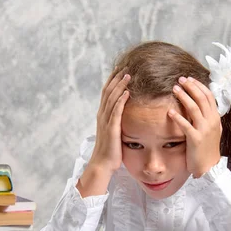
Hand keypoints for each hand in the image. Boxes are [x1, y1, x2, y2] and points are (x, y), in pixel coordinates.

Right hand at [77, 68, 129, 196]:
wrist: (102, 164)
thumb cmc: (110, 151)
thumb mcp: (114, 132)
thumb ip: (118, 122)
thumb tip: (127, 116)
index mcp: (102, 115)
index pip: (107, 92)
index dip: (113, 80)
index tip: (120, 69)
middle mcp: (102, 115)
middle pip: (108, 91)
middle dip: (116, 77)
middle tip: (125, 65)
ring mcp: (106, 121)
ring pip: (112, 98)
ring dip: (120, 85)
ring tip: (128, 74)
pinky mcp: (111, 128)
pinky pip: (116, 111)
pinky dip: (121, 100)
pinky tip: (127, 92)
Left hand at [168, 76, 221, 177]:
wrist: (209, 166)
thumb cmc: (208, 148)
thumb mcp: (213, 130)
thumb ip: (209, 117)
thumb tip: (204, 105)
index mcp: (215, 118)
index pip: (209, 96)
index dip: (199, 86)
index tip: (189, 79)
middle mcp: (212, 121)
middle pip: (202, 98)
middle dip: (191, 87)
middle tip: (180, 80)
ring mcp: (204, 130)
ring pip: (194, 108)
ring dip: (184, 97)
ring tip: (174, 89)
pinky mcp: (195, 139)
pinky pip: (186, 125)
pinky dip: (178, 117)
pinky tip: (170, 111)